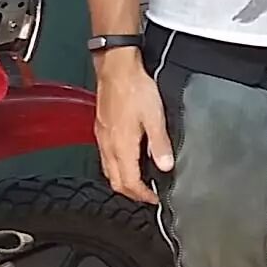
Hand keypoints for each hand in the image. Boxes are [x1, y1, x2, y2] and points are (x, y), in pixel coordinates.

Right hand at [94, 50, 172, 203]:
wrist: (116, 68)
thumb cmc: (134, 89)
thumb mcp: (154, 117)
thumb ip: (160, 144)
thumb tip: (165, 166)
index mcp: (121, 147)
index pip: (130, 183)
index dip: (143, 195)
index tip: (155, 199)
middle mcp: (108, 145)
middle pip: (116, 182)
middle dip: (131, 193)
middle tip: (147, 194)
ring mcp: (102, 137)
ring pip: (108, 170)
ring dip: (123, 181)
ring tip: (139, 180)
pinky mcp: (101, 128)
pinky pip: (105, 157)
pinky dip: (116, 166)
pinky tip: (127, 159)